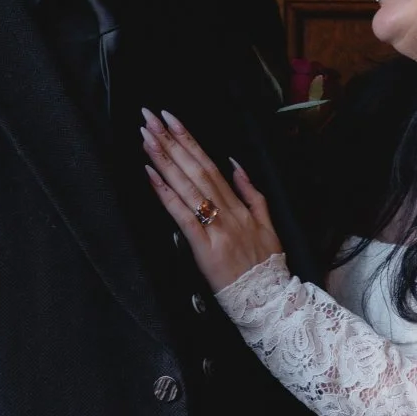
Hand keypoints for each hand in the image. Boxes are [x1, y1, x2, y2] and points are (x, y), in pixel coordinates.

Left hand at [141, 108, 283, 290]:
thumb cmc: (265, 265)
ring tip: (146, 137)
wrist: (270, 298)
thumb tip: (236, 164)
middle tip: (150, 117)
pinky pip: (183, 215)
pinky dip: (166, 193)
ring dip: (165, 159)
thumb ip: (252, 193)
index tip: (171, 120)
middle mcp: (227, 211)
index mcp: (240, 205)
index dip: (189, 140)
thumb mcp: (268, 224)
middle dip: (171, 140)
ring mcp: (217, 227)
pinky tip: (151, 175)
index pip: (210, 164)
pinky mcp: (205, 247)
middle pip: (195, 168)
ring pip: (188, 185)